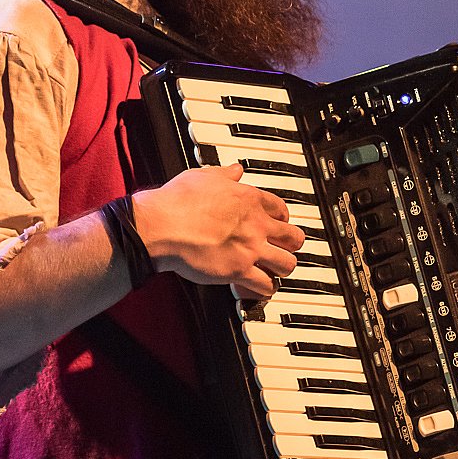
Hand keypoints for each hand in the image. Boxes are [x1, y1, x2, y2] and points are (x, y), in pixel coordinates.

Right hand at [132, 164, 303, 296]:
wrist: (163, 224)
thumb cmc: (178, 201)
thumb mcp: (204, 176)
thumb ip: (225, 174)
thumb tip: (235, 169)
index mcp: (249, 199)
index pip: (281, 208)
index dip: (282, 218)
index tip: (277, 223)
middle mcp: (256, 224)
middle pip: (294, 237)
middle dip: (291, 244)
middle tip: (282, 249)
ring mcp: (250, 248)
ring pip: (288, 264)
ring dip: (281, 268)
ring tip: (273, 271)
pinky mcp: (239, 271)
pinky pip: (266, 285)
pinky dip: (263, 289)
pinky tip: (257, 288)